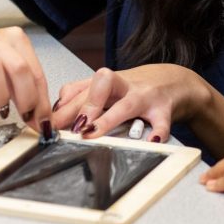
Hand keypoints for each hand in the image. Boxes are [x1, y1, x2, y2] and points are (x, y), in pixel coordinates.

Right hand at [0, 25, 51, 132]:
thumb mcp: (12, 67)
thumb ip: (26, 88)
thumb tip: (40, 118)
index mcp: (18, 41)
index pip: (36, 72)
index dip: (41, 100)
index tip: (42, 120)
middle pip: (19, 68)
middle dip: (26, 98)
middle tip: (25, 116)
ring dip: (0, 94)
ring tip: (2, 110)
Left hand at [51, 64, 208, 141]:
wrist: (174, 81)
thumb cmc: (135, 88)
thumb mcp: (107, 88)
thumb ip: (81, 96)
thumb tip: (53, 113)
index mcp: (107, 82)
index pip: (80, 89)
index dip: (63, 107)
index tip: (50, 125)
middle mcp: (124, 86)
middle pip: (101, 87)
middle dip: (83, 107)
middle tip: (67, 128)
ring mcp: (144, 97)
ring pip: (126, 104)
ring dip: (109, 118)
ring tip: (92, 132)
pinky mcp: (164, 110)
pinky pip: (161, 122)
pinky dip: (157, 132)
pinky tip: (149, 142)